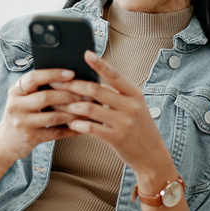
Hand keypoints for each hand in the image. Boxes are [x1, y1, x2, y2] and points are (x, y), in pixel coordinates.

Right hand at [0, 68, 85, 162]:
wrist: (6, 142)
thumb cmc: (21, 114)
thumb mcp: (23, 98)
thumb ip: (38, 88)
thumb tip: (70, 77)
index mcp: (16, 91)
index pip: (34, 78)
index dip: (53, 74)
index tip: (72, 73)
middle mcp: (16, 105)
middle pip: (46, 97)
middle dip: (69, 95)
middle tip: (88, 94)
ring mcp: (22, 123)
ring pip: (53, 116)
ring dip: (74, 113)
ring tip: (89, 109)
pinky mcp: (30, 138)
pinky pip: (56, 133)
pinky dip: (71, 129)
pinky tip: (82, 126)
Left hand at [50, 51, 174, 180]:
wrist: (152, 156)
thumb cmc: (140, 129)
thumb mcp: (135, 107)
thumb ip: (118, 95)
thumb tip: (93, 83)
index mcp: (134, 95)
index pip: (115, 75)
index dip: (100, 64)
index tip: (86, 54)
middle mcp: (131, 106)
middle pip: (97, 90)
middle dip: (73, 86)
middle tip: (57, 83)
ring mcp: (124, 122)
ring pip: (90, 109)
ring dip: (71, 106)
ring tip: (58, 105)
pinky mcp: (117, 138)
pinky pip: (92, 128)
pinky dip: (78, 125)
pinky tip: (70, 123)